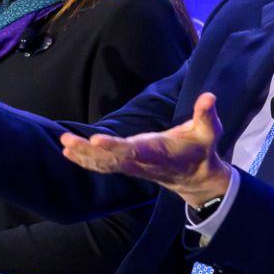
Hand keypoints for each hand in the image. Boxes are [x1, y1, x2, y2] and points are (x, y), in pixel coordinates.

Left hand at [58, 92, 233, 207]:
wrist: (195, 176)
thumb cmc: (200, 149)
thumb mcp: (209, 131)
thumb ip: (206, 115)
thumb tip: (209, 97)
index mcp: (157, 152)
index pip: (132, 150)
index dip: (114, 147)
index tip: (96, 140)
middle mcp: (140, 162)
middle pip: (110, 159)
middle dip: (87, 151)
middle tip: (66, 141)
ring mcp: (132, 167)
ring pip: (103, 164)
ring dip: (82, 155)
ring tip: (63, 144)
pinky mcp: (127, 166)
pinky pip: (103, 166)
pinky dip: (85, 161)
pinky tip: (69, 153)